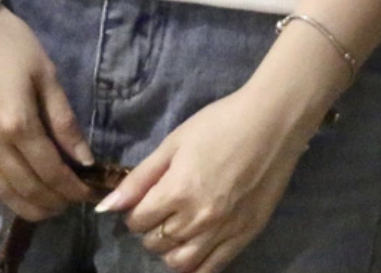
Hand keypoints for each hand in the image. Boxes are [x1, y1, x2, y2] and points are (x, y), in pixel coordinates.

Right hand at [0, 4, 98, 222]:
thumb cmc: (8, 42)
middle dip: (54, 202)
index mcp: (18, 123)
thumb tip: (84, 159)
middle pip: (27, 188)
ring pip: (0, 192)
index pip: (52, 171)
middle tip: (72, 202)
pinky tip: (9, 196)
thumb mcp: (45, 73)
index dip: (73, 189)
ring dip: (27, 206)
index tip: (89, 194)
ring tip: (47, 207)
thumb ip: (64, 120)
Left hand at [97, 83, 322, 272]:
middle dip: (151, 229)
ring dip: (170, 250)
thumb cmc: (220, 124)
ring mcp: (224, 230)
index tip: (145, 200)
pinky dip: (196, 267)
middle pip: (156, 243)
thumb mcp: (174, 142)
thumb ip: (140, 178)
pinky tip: (194, 250)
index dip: (135, 211)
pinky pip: (213, 267)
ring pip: (180, 262)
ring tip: (177, 230)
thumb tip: (107, 207)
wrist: (273, 122)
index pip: (138, 221)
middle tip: (162, 211)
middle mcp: (198, 218)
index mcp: (177, 192)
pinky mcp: (246, 235)